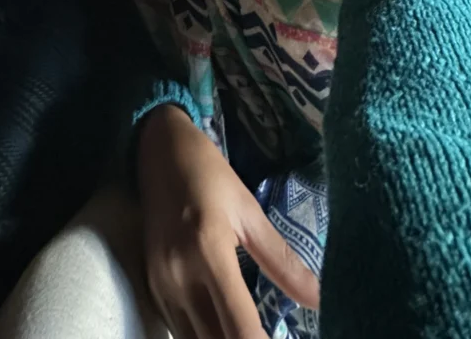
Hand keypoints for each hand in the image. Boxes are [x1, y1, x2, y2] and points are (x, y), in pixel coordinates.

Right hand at [137, 106, 318, 338]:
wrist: (157, 151)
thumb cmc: (209, 175)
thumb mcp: (249, 211)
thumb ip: (282, 261)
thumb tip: (318, 299)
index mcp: (209, 252)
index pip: (239, 328)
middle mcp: (180, 277)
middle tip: (268, 337)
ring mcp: (161, 285)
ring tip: (248, 334)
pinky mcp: (152, 287)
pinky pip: (180, 331)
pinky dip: (204, 337)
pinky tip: (223, 328)